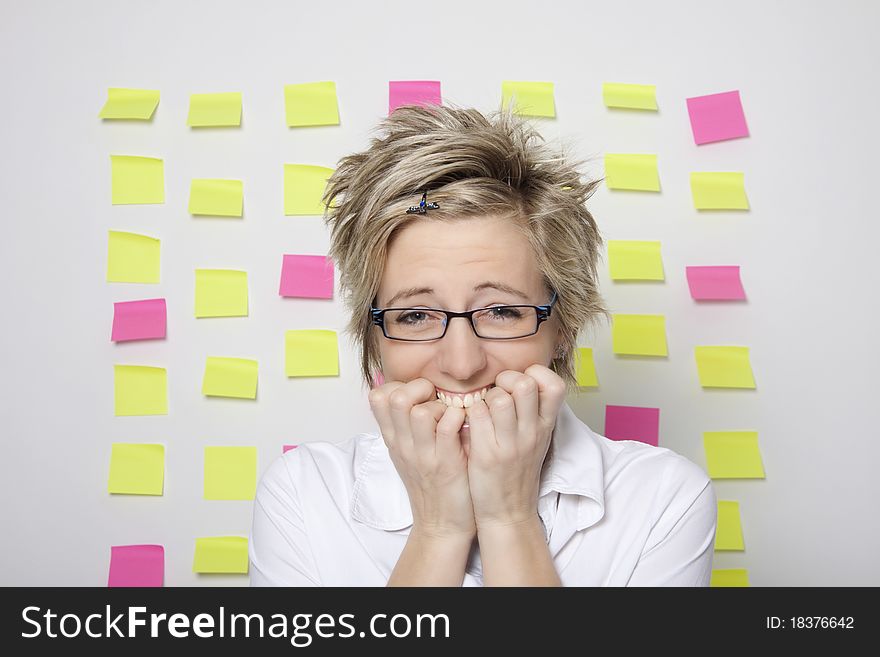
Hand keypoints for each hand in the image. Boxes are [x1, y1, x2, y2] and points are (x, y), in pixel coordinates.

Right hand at [368, 378, 475, 538]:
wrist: (441, 525)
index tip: (419, 395)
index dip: (400, 385)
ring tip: (451, 415)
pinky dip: (458, 418)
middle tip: (437, 400)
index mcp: (394, 439)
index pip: (378, 397)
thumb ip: (406, 424)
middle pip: (395, 398)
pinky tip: (464, 425)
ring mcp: (423, 455)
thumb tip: (409, 392)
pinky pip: (446, 428)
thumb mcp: (408, 452)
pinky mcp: (445, 464)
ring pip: (418, 412)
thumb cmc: (431, 485)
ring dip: (440, 406)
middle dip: (419, 388)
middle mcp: (403, 445)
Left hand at [464, 364, 566, 527]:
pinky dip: (469, 413)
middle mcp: (532, 433)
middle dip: (506, 379)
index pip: (555, 385)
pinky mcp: (487, 455)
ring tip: (483, 411)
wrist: (508, 513)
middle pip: (525, 384)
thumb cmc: (518, 472)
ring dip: (486, 398)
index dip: (536, 374)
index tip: (520, 384)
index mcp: (546, 427)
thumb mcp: (537, 440)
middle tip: (498, 392)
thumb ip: (533, 412)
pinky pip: (476, 416)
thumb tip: (522, 379)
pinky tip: (469, 424)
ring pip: (499, 398)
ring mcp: (510, 444)